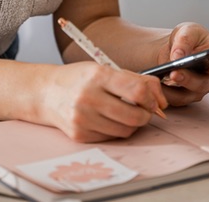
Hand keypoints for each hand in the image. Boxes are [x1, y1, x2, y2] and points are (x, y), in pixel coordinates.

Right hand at [43, 62, 166, 142]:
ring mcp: (83, 119)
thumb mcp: (105, 69)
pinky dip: (116, 130)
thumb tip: (162, 100)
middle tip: (143, 109)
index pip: (137, 91)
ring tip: (124, 113)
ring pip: (125, 131)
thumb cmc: (79, 79)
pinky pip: (111, 138)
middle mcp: (88, 97)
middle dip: (145, 115)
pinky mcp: (79, 135)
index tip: (152, 100)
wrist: (46, 93)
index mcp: (98, 76)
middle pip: (135, 116)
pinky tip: (108, 119)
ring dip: (132, 124)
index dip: (152, 98)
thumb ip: (136, 80)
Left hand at [157, 23, 208, 106]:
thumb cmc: (187, 38)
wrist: (171, 47)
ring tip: (159, 79)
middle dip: (189, 79)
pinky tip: (153, 84)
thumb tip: (179, 55)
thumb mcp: (187, 30)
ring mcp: (195, 90)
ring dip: (173, 90)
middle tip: (175, 73)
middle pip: (203, 85)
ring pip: (186, 96)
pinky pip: (172, 99)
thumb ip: (185, 39)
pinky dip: (162, 92)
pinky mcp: (180, 96)